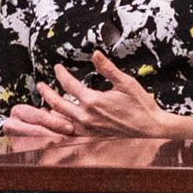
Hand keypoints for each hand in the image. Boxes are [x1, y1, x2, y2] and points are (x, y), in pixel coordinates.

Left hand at [0, 51, 192, 147]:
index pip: (69, 84)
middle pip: (58, 103)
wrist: (151, 130)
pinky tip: (58, 124)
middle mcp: (86, 117)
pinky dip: (60, 127)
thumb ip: (107, 68)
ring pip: (60, 121)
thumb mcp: (125, 83)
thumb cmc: (141, 106)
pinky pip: (70, 133)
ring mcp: (87, 130)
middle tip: (41, 86)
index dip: (61, 74)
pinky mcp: (91, 139)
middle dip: (47, 93)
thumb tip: (95, 53)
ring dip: (50, 112)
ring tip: (42, 106)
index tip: (57, 68)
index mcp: (93, 101)